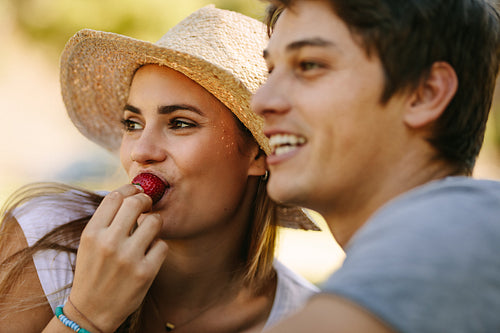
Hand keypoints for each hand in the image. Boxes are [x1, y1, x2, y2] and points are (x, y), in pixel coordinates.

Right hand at [67, 184, 167, 331]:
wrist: (91, 311)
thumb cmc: (93, 271)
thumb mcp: (89, 243)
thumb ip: (107, 219)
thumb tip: (131, 192)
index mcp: (92, 233)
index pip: (115, 197)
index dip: (130, 189)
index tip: (137, 190)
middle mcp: (109, 243)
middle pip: (137, 203)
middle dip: (146, 200)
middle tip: (148, 206)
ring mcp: (128, 258)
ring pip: (154, 221)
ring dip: (155, 224)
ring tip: (149, 232)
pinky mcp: (145, 273)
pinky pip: (162, 245)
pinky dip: (158, 247)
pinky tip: (150, 253)